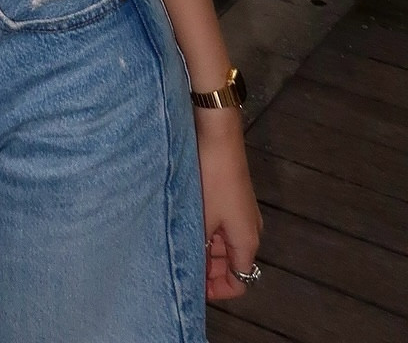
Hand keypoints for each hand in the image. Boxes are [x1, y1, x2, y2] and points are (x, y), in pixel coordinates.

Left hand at [196, 108, 261, 300]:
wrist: (217, 136)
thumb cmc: (211, 179)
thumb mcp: (201, 218)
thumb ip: (200, 249)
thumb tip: (194, 270)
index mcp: (247, 241)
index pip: (240, 281)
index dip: (218, 290)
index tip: (193, 287)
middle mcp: (249, 230)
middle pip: (231, 263)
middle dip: (208, 270)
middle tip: (178, 266)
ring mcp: (241, 212)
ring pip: (223, 244)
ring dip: (204, 249)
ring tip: (176, 245)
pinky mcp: (231, 197)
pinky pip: (220, 225)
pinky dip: (205, 231)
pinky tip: (183, 224)